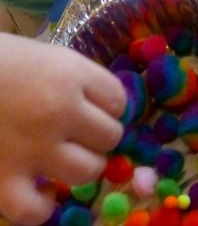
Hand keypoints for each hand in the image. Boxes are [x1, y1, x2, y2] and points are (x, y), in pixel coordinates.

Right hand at [0, 35, 125, 224]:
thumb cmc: (1, 61)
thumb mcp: (48, 56)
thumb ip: (77, 80)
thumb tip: (105, 108)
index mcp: (70, 75)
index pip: (118, 100)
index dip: (109, 106)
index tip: (94, 106)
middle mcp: (58, 112)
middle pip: (110, 136)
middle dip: (98, 135)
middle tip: (79, 133)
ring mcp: (32, 149)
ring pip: (87, 171)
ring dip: (81, 167)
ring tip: (63, 158)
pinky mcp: (1, 179)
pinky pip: (34, 210)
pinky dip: (41, 207)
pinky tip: (40, 192)